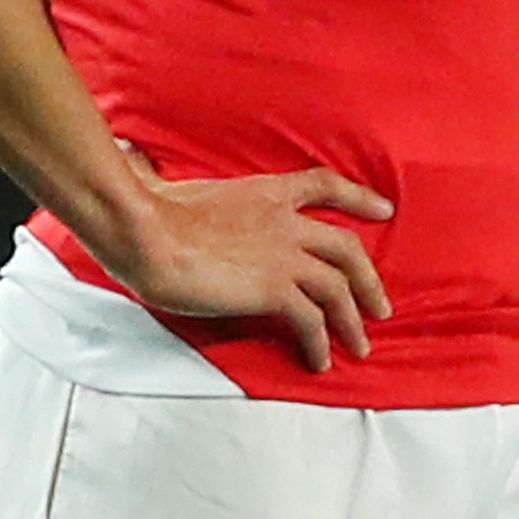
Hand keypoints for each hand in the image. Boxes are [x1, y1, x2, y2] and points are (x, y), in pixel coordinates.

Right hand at [92, 157, 394, 368]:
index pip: (325, 185)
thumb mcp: (170, 185)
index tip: (384, 209)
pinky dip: (320, 342)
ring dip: (352, 321)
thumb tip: (134, 158)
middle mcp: (285, 222)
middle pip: (347, 248)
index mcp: (265, 193)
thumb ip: (167, 176)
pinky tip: (319, 359)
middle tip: (380, 306)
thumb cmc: (145, 211)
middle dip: (369, 280)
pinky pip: (311, 320)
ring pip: (338, 289)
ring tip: (360, 345)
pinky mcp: (274, 289)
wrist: (144, 233)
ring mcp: (283, 255)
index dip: (360, 197)